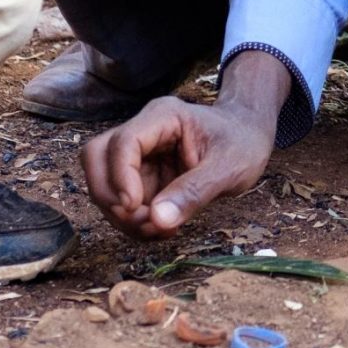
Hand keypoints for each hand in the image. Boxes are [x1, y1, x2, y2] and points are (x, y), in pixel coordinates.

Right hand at [80, 96, 274, 237]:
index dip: (120, 176)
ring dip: (121, 215)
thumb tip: (157, 220)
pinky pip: (121, 201)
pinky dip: (133, 222)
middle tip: (144, 223)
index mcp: (163, 117)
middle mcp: (144, 132)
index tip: (135, 208)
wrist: (249, 138)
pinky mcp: (141, 177)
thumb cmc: (243, 142)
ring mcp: (139, 155)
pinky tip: (161, 228)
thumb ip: (194, 192)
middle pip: (97, 158)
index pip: (123, 142)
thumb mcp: (229, 167)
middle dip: (110, 197)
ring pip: (103, 183)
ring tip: (159, 230)